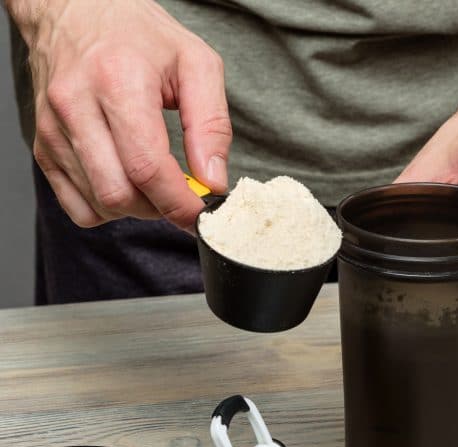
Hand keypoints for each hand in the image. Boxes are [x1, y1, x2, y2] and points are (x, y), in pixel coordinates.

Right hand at [14, 0, 230, 229]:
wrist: (77, 9)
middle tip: (182, 193)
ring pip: (99, 204)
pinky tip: (127, 182)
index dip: (180, 203)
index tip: (202, 213)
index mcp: (117, 82)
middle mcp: (75, 106)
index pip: (147, 167)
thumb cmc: (140, 36)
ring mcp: (52, 129)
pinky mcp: (42, 146)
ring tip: (157, 181)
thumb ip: (212, 124)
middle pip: (119, 193)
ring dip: (138, 209)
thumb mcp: (196, 64)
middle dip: (160, 208)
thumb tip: (213, 180)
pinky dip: (108, 208)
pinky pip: (77, 206)